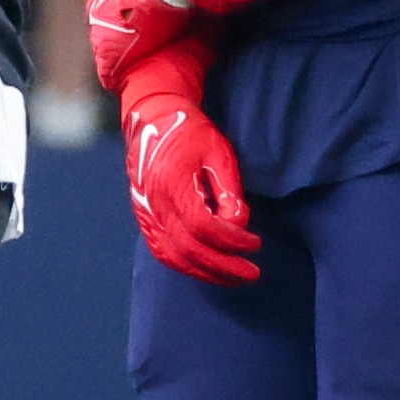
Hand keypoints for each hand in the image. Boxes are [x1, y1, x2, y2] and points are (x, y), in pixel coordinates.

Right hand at [123, 91, 259, 284]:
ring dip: (205, 273)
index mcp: (173, 185)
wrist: (152, 120)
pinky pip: (161, 251)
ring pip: (174, 257)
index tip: (256, 244)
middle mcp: (155, 205)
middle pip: (189, 249)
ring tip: (233, 278)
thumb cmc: (190, 132)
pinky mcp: (143, 219)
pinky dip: (185, 266)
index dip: (231, 240)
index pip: (203, 226)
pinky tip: (206, 270)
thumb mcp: (218, 152)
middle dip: (223, 267)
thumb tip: (239, 223)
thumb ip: (228, 190)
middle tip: (252, 273)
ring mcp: (146, 214)